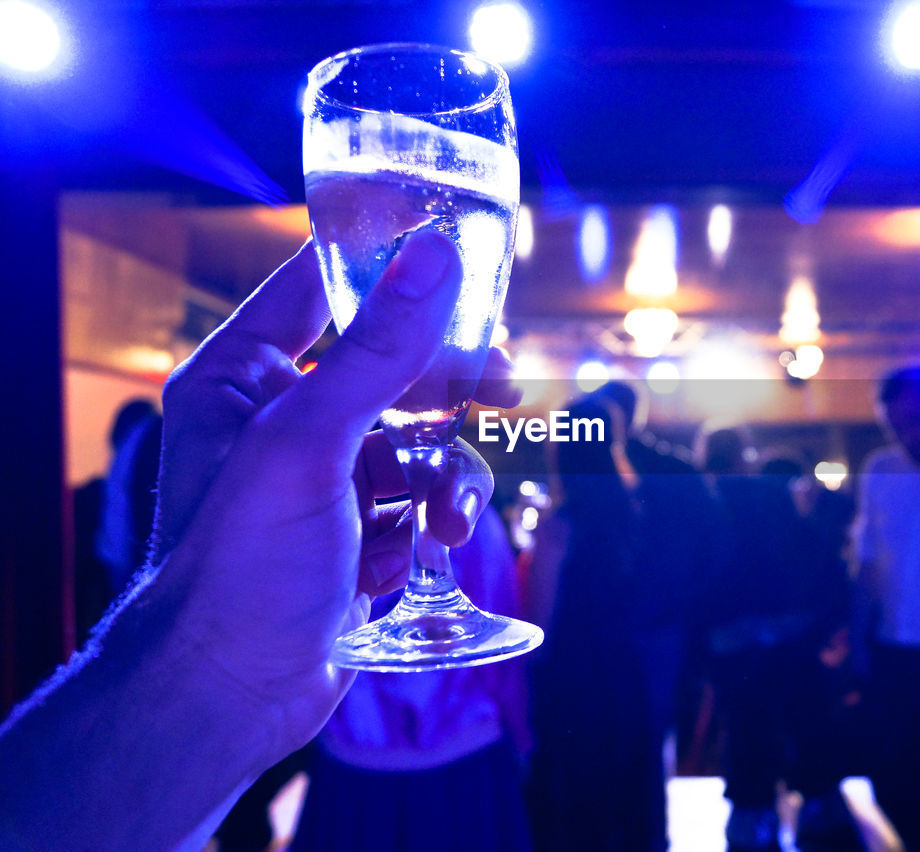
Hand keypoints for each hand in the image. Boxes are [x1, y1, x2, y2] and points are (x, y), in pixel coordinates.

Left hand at [147, 231, 517, 756]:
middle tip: (501, 387)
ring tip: (446, 518)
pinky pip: (424, 490)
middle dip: (448, 386)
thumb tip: (435, 254)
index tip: (461, 259)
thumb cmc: (241, 564)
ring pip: (421, 431)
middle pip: (391, 360)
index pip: (321, 284)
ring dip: (448, 470)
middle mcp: (283, 414)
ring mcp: (327, 471)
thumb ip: (378, 350)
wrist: (233, 692)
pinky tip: (429, 547)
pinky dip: (439, 514)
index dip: (389, 265)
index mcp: (242, 375)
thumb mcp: (310, 443)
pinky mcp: (362, 522)